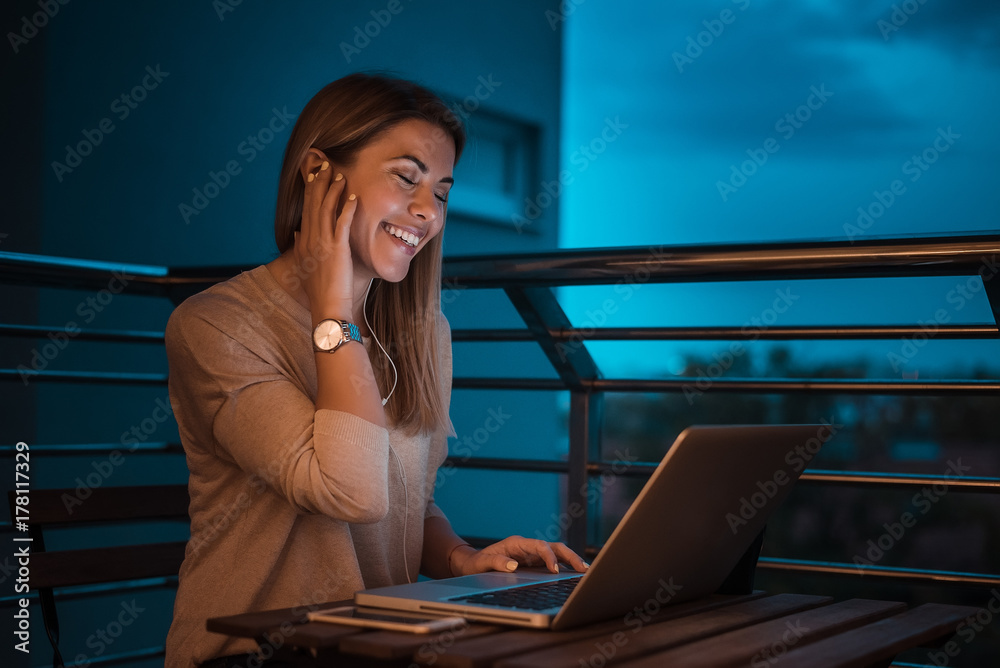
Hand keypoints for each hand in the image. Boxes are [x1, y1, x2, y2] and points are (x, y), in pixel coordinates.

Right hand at [293, 150, 357, 320]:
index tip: (314, 175)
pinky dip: (346, 209)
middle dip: (318, 182)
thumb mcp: (306, 265)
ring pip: (325, 210)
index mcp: (303, 242)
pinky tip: (353, 196)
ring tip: (339, 174)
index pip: (306, 209)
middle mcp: (310, 239)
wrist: (327, 307)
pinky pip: (341, 224)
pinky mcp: (336, 250)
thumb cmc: (320, 290)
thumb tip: (297, 231)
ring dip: (332, 190)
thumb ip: (301, 245)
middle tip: (324, 164)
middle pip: (312, 204)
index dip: (310, 190)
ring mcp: (322, 244)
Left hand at [450, 535, 588, 576]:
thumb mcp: (483, 563)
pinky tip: (574, 575)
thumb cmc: (477, 563)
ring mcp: (532, 555)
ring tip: (585, 571)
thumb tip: (513, 566)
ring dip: (571, 560)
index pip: (539, 546)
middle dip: (569, 556)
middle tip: (583, 568)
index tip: (555, 570)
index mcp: (517, 543)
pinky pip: (552, 563)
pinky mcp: (534, 564)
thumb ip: (497, 563)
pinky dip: (564, 567)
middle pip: (554, 547)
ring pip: (556, 554)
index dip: (549, 556)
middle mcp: (527, 547)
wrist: (473, 563)